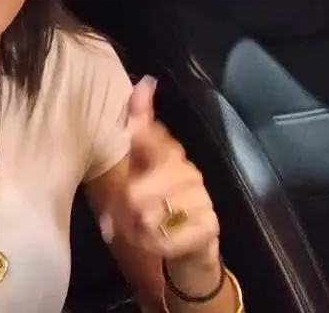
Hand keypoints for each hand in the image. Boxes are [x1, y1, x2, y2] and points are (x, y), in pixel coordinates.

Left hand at [102, 77, 221, 279]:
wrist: (191, 246)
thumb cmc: (159, 205)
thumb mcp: (139, 173)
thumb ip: (138, 133)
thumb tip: (144, 81)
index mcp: (168, 153)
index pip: (151, 134)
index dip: (141, 122)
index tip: (139, 102)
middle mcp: (187, 171)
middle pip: (135, 192)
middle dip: (122, 212)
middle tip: (119, 221)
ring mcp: (201, 198)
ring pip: (149, 217)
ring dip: (135, 232)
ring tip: (139, 232)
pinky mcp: (209, 225)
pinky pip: (165, 240)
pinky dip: (154, 247)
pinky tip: (158, 244)